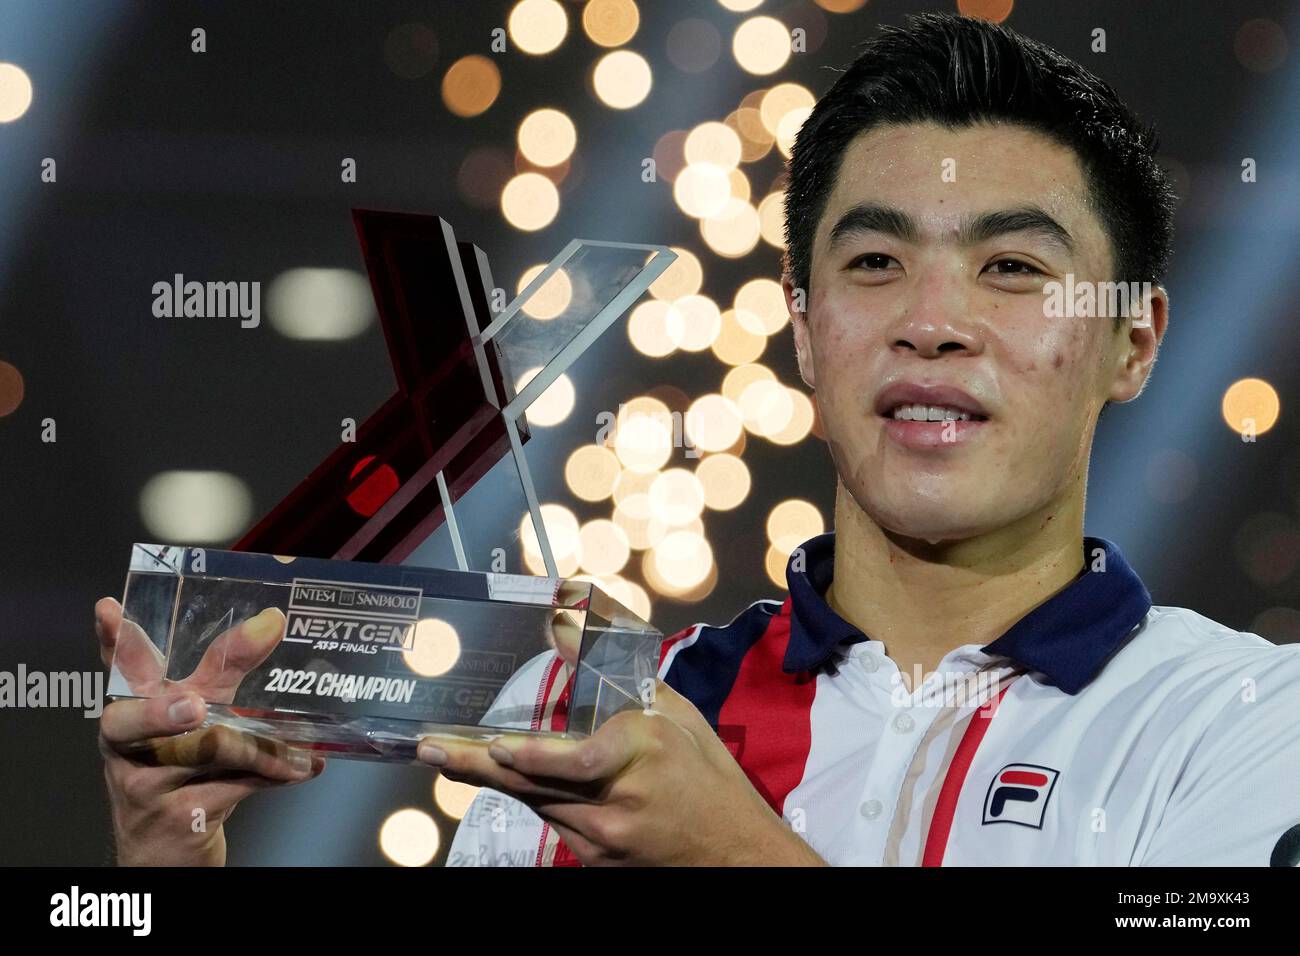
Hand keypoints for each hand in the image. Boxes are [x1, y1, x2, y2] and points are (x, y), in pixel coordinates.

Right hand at [95, 596, 324, 865]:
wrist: (167, 850)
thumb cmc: (182, 770)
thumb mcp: (198, 717)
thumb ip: (224, 670)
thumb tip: (271, 621)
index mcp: (130, 710)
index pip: (117, 670)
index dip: (112, 640)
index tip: (108, 610)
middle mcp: (127, 746)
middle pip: (134, 722)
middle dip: (162, 713)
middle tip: (194, 707)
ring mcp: (145, 785)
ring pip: (206, 753)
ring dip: (262, 751)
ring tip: (299, 753)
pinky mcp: (176, 817)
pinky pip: (234, 786)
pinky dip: (275, 775)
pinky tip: (304, 768)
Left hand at [418, 678, 825, 865]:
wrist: (734, 856)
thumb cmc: (708, 777)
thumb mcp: (674, 713)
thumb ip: (615, 668)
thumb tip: (564, 621)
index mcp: (643, 754)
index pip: (580, 762)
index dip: (537, 757)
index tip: (501, 746)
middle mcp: (616, 802)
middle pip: (532, 784)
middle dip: (475, 764)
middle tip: (428, 747)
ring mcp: (602, 838)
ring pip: (532, 802)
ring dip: (489, 777)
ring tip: (445, 755)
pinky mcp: (594, 860)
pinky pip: (550, 819)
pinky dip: (527, 794)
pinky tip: (505, 776)